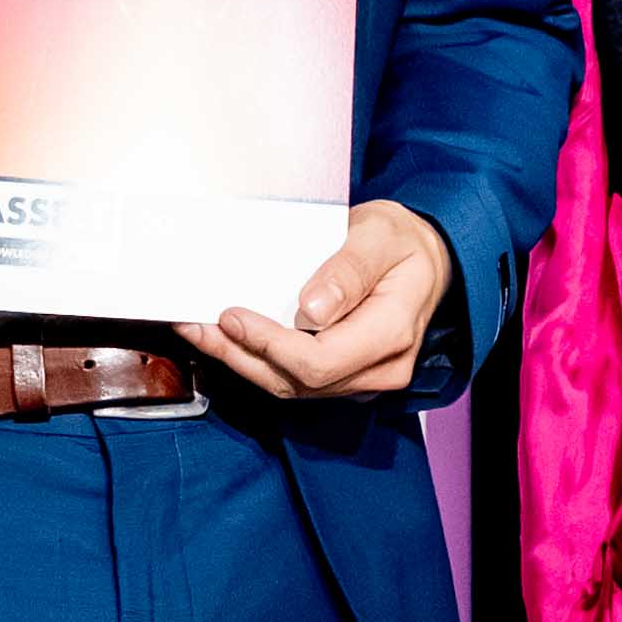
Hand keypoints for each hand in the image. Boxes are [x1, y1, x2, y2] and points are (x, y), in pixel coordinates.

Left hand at [186, 202, 451, 400]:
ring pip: (289, 386)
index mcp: (392, 333)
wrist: (425, 262)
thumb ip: (349, 269)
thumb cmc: (402, 244)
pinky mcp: (341, 376)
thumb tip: (313, 308)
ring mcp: (360, 378)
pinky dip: (255, 359)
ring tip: (197, 330)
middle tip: (195, 324)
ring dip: (240, 360)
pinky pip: (292, 378)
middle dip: (241, 355)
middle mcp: (378, 368)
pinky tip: (225, 337)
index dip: (270, 344)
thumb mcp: (380, 236)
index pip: (321, 361)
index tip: (232, 315)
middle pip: (297, 381)